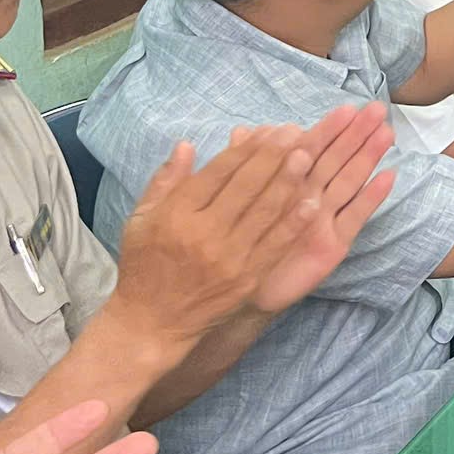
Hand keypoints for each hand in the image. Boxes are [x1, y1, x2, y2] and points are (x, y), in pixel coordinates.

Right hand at [106, 126, 315, 347]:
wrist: (153, 323)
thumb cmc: (145, 265)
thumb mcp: (141, 220)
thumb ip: (165, 180)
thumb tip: (186, 144)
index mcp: (176, 214)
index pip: (217, 173)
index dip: (246, 149)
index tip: (268, 130)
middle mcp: (203, 234)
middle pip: (245, 187)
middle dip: (273, 157)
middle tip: (296, 132)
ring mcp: (228, 258)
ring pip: (265, 212)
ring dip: (289, 182)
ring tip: (308, 156)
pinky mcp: (247, 279)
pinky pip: (276, 245)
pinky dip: (295, 223)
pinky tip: (313, 203)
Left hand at [247, 104, 399, 315]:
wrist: (233, 288)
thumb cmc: (233, 242)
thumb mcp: (228, 202)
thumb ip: (237, 167)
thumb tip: (240, 129)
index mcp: (285, 183)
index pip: (310, 148)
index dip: (328, 128)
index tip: (347, 107)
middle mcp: (308, 196)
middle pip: (336, 160)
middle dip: (356, 134)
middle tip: (377, 109)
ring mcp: (324, 219)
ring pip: (349, 181)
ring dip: (368, 157)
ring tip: (386, 133)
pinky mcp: (334, 244)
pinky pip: (354, 217)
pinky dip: (371, 197)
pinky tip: (388, 176)